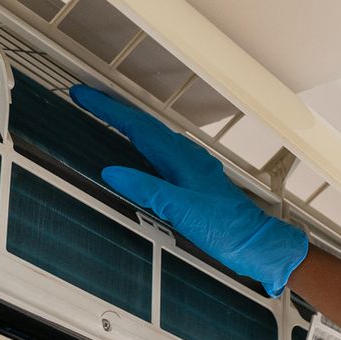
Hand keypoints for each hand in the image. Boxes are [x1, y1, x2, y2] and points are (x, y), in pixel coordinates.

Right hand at [69, 85, 308, 296]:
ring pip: (153, 136)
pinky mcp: (194, 181)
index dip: (108, 109)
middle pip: (143, 125)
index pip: (137, 125)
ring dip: (127, 124)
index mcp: (181, 158)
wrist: (256, 243)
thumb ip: (147, 190)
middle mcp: (187, 157)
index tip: (84, 96)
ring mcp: (191, 167)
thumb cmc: (227, 229)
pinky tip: (138, 154)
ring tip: (104, 117)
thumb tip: (113, 173)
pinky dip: (142, 145)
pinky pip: (161, 153)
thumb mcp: (181, 211)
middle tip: (86, 99)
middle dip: (113, 110)